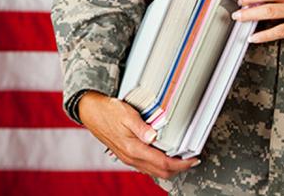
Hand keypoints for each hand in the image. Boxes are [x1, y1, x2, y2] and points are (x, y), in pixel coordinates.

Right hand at [78, 91, 198, 178]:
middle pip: (161, 172)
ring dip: (169, 168)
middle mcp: (131, 157)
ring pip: (154, 171)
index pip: (163, 163)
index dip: (181, 164)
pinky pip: (146, 166)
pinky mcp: (127, 155)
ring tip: (181, 159)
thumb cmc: (108, 111)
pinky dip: (159, 165)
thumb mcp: (127, 114)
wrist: (91, 112)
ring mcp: (128, 158)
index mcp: (133, 149)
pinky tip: (164, 156)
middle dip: (179, 169)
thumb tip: (154, 136)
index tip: (192, 160)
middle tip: (191, 161)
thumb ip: (142, 127)